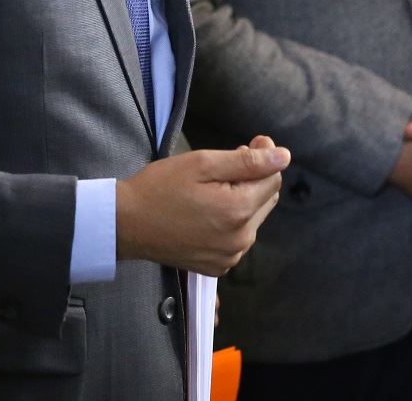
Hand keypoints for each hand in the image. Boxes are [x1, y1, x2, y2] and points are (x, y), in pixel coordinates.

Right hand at [118, 137, 289, 275]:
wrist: (127, 224)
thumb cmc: (159, 187)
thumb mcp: (200, 164)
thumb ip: (246, 161)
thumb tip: (284, 156)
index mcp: (238, 211)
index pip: (272, 179)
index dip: (262, 158)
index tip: (243, 145)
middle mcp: (241, 239)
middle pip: (265, 200)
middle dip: (251, 179)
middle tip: (220, 168)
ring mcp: (230, 256)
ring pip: (253, 219)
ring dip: (241, 201)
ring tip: (208, 191)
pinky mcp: (219, 266)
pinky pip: (238, 238)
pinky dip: (230, 223)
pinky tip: (205, 213)